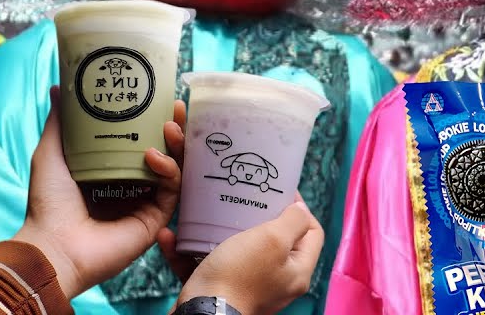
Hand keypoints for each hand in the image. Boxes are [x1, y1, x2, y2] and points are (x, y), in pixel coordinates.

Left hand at [12, 87, 184, 297]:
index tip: (161, 99)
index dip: (155, 120)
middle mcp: (134, 186)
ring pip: (176, 168)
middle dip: (176, 129)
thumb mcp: (51, 154)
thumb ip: (60, 123)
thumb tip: (59, 88)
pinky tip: (154, 157)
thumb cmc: (48, 204)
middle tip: (177, 107)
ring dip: (177, 145)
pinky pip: (172, 189)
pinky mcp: (156, 218)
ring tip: (170, 126)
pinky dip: (168, 170)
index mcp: (113, 171)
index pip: (143, 140)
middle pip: (167, 151)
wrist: (54, 245)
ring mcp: (147, 202)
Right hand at [160, 197, 324, 314]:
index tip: (280, 192)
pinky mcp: (221, 292)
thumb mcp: (273, 240)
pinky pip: (207, 265)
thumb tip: (301, 210)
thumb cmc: (237, 277)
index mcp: (297, 270)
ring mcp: (249, 287)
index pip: (312, 232)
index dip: (300, 209)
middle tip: (246, 200)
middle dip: (259, 217)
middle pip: (277, 241)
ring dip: (218, 232)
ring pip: (238, 251)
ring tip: (208, 215)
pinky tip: (172, 237)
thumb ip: (294, 222)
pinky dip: (190, 251)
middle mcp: (277, 282)